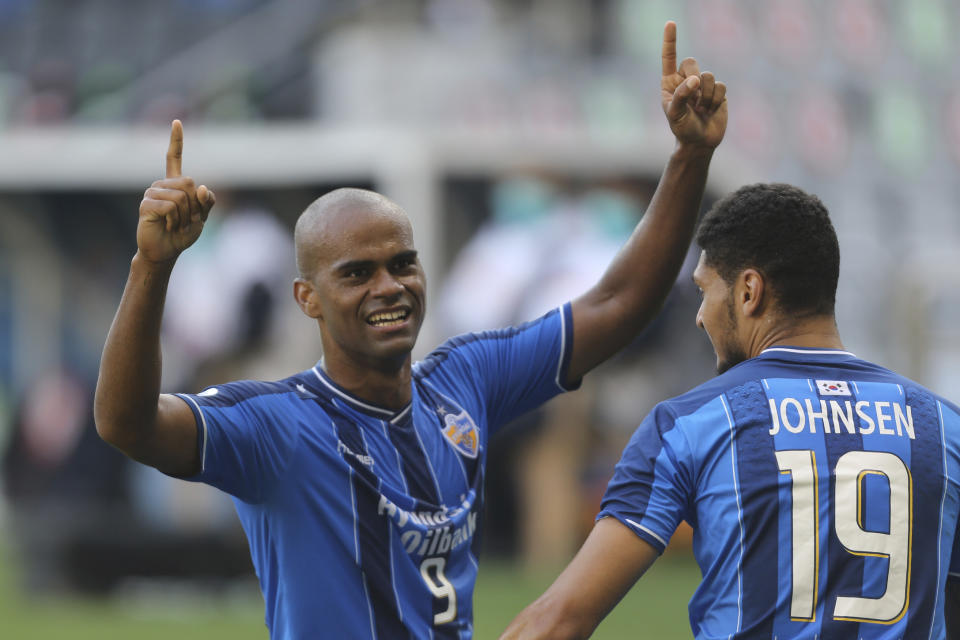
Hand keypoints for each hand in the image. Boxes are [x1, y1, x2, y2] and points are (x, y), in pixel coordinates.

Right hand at [136, 120, 215, 263]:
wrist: (166, 251)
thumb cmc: (183, 234)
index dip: (176, 141)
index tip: (177, 122)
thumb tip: (203, 187)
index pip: (174, 157)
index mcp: (174, 184)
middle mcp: (161, 185)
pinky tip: (167, 226)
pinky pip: (170, 207)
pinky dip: (175, 220)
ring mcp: (151, 193)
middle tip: (186, 220)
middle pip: (189, 184)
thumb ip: (207, 202)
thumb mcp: (202, 218)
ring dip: (185, 216)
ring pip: (181, 197)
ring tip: (175, 224)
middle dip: (195, 206)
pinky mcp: (146, 204)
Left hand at [661, 21, 727, 148]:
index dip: (670, 41)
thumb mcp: (675, 114)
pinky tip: (711, 111)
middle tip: (692, 99)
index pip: (669, 57)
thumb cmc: (682, 129)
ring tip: (701, 110)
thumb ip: (681, 95)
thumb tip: (695, 80)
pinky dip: (715, 100)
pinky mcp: (718, 92)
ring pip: (708, 76)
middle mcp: (686, 80)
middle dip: (693, 78)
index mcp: (670, 82)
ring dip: (705, 96)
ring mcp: (703, 85)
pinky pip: (721, 86)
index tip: (670, 23)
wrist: (700, 143)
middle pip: (692, 62)